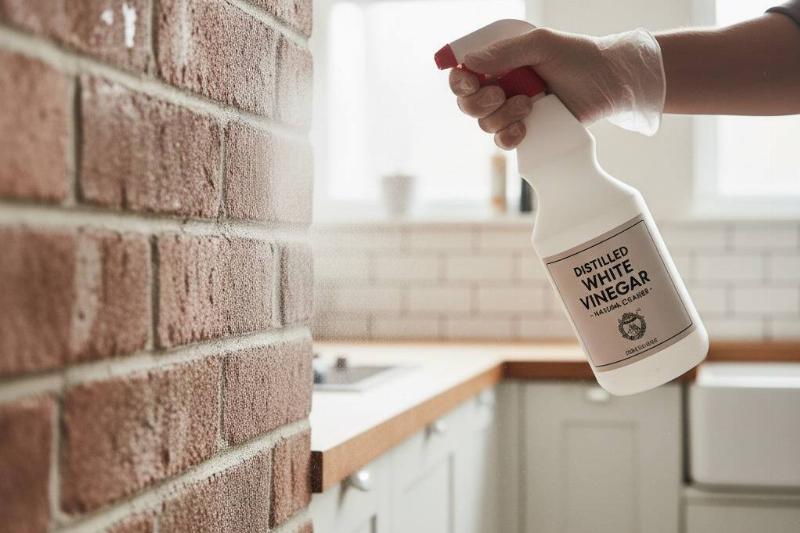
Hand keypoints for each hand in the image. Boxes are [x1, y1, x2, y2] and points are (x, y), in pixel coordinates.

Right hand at [448, 26, 665, 148]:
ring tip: (529, 104)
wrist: (610, 82)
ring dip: (502, 116)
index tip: (471, 82)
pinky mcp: (526, 131)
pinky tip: (524, 128)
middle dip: (479, 102)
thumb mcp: (541, 44)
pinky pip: (502, 142)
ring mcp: (512, 111)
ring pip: (484, 123)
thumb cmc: (578, 57)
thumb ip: (505, 52)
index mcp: (499, 62)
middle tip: (501, 93)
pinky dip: (508, 136)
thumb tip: (469, 62)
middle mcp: (501, 86)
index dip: (460, 82)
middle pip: (466, 103)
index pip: (463, 74)